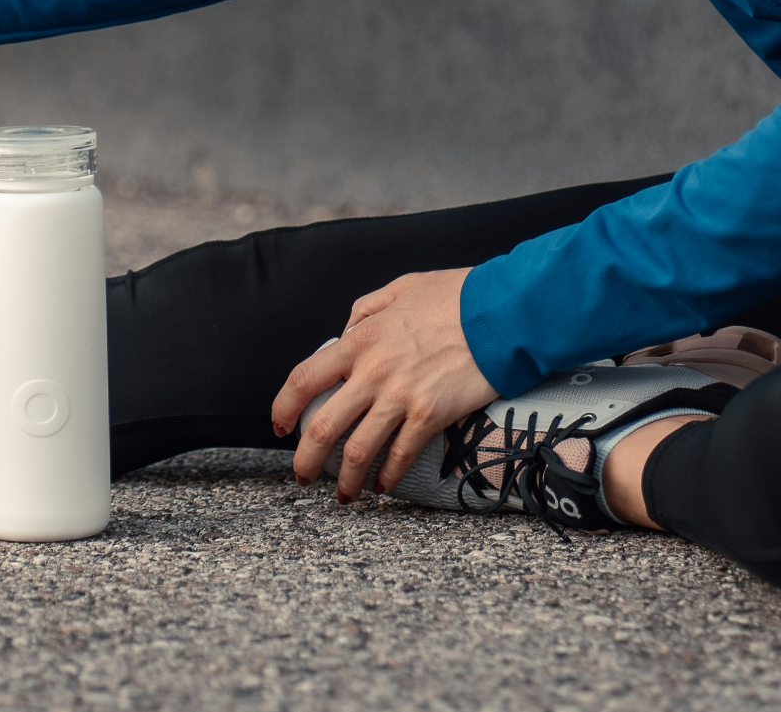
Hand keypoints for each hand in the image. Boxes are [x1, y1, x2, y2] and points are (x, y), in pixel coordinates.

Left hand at [269, 267, 494, 500]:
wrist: (499, 312)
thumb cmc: (453, 296)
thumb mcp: (399, 287)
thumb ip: (365, 310)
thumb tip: (346, 331)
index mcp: (360, 339)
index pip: (304, 378)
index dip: (285, 406)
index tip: (281, 424)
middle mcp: (373, 371)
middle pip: (323, 426)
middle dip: (306, 458)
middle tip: (303, 473)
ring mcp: (401, 396)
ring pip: (358, 450)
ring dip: (345, 479)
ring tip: (344, 493)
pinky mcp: (430, 415)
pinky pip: (400, 456)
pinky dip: (387, 477)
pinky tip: (382, 485)